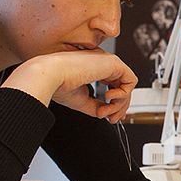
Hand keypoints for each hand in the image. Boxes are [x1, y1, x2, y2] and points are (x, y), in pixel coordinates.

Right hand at [1, 50, 137, 122]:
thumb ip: (96, 105)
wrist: (50, 76)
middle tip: (111, 119)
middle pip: (123, 87)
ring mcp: (109, 62)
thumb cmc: (57, 84)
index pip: (113, 85)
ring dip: (119, 104)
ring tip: (104, 110)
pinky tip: (108, 97)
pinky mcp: (114, 63)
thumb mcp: (81, 100)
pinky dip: (123, 94)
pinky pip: (131, 81)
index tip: (111, 117)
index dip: (116, 103)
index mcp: (93, 68)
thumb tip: (106, 113)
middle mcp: (102, 64)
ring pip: (128, 86)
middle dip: (119, 107)